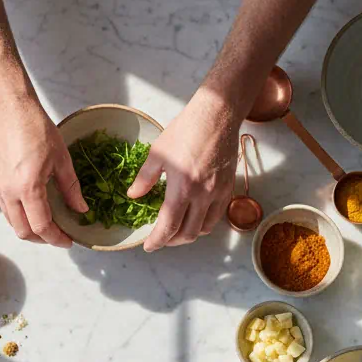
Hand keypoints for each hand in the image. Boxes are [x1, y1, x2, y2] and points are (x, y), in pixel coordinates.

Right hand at [0, 97, 87, 245]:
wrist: (10, 110)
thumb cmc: (36, 128)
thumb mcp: (61, 159)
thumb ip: (70, 188)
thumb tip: (80, 209)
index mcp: (28, 187)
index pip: (41, 226)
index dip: (56, 239)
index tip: (68, 241)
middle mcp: (9, 192)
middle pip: (23, 232)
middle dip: (42, 239)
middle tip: (58, 235)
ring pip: (12, 223)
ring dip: (29, 229)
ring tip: (47, 224)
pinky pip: (6, 210)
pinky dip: (20, 217)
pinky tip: (33, 209)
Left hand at [127, 91, 241, 250]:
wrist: (217, 115)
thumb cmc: (186, 130)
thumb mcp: (158, 153)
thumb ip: (145, 178)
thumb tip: (133, 195)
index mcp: (182, 187)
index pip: (169, 226)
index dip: (157, 241)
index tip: (149, 247)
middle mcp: (203, 195)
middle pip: (188, 233)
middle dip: (172, 242)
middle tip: (161, 239)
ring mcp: (218, 192)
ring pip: (205, 228)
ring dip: (189, 234)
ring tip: (177, 230)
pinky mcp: (228, 187)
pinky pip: (217, 215)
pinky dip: (204, 223)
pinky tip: (195, 216)